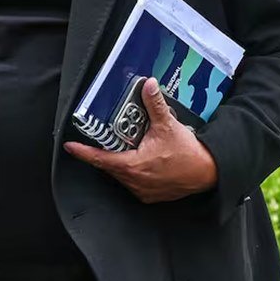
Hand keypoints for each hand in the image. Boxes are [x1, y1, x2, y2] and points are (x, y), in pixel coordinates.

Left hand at [64, 77, 217, 202]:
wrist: (210, 173)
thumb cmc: (188, 153)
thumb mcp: (168, 125)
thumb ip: (154, 104)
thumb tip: (148, 85)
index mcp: (132, 166)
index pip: (100, 159)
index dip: (83, 152)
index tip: (69, 147)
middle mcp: (134, 181)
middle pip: (109, 166)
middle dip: (104, 153)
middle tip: (101, 140)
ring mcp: (142, 191)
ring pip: (121, 175)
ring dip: (119, 162)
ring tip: (124, 148)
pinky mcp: (151, 195)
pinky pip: (133, 183)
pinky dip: (132, 172)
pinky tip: (138, 160)